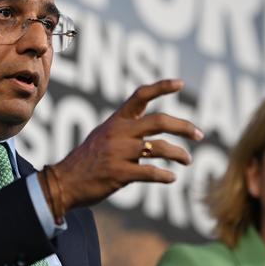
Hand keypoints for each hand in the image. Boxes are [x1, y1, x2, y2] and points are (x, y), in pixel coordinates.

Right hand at [42, 79, 202, 215]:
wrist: (64, 182)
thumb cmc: (87, 160)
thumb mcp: (103, 136)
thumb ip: (126, 131)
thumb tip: (152, 134)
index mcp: (116, 121)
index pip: (140, 96)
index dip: (162, 87)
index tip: (181, 83)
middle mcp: (119, 133)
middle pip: (160, 121)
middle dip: (184, 127)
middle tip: (200, 134)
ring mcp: (119, 153)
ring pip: (159, 148)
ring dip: (179, 154)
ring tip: (188, 160)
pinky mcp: (119, 174)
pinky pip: (150, 173)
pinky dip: (165, 176)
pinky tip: (172, 178)